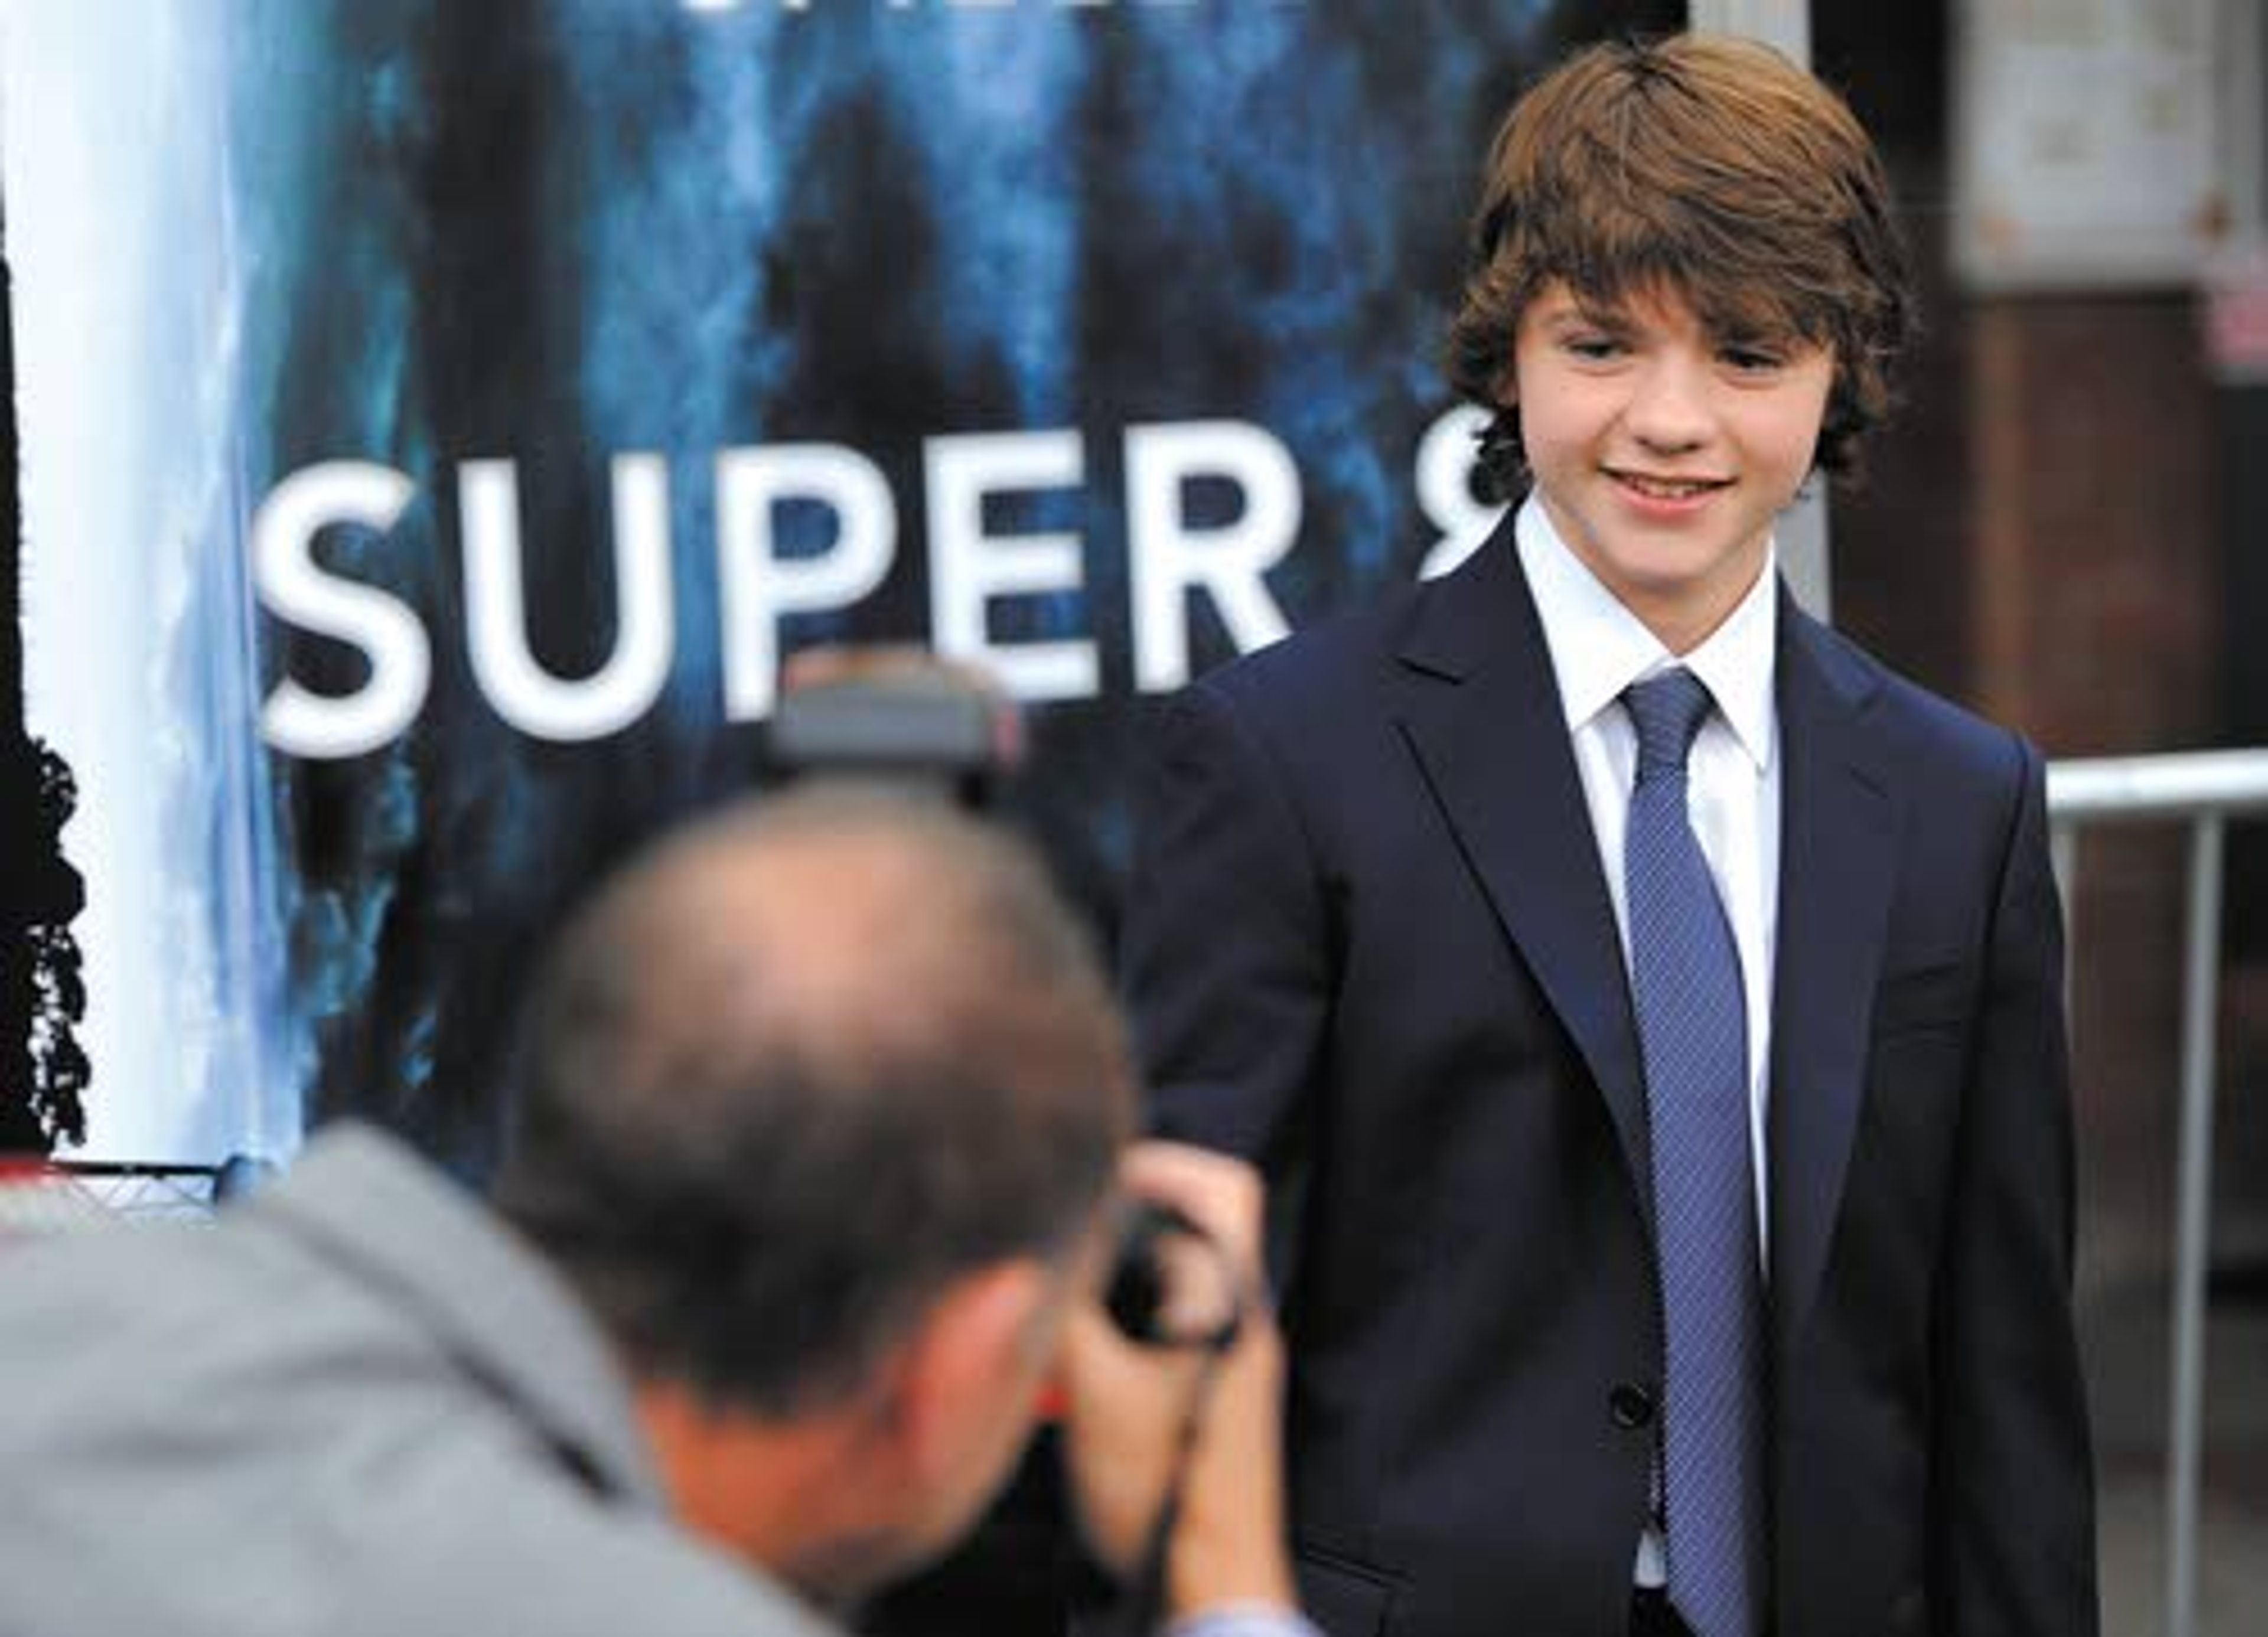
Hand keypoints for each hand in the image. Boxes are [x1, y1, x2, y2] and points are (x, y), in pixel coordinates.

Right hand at [1055, 1141, 1295, 1619]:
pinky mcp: (1203, 1400)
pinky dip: (1108, 1336)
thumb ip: (1064, 1310)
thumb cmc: (1165, 1495)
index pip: (1226, 1186)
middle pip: (1183, 1230)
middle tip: (1058, 1245)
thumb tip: (1028, 1254)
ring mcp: (1224, 1364)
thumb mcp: (1093, 1390)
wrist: (1209, 1589)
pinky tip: (1056, 1375)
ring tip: (1047, 1309)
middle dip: (1116, 1230)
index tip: (1099, 1181)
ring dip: (1105, 1288)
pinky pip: (1155, 1336)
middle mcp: (1239, 1323)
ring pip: (1162, 1284)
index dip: (1165, 1165)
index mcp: (1230, 1303)